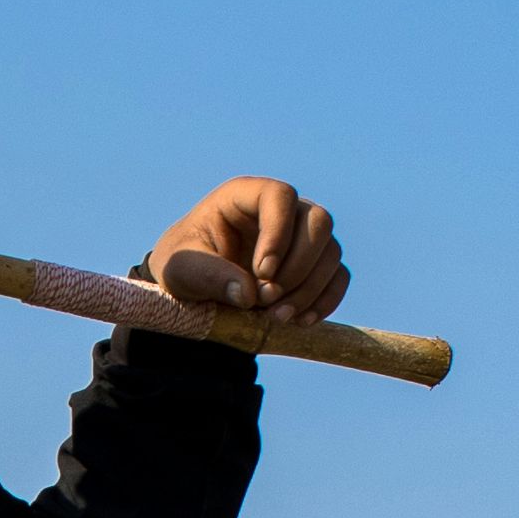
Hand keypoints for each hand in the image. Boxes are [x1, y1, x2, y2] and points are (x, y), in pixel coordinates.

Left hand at [148, 176, 349, 325]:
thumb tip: (249, 293)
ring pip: (331, 251)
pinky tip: (300, 321)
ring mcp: (302, 236)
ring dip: (309, 289)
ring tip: (275, 317)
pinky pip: (338, 276)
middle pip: (318, 221)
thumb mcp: (180, 270)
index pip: (280, 196)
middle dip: (298, 266)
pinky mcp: (314, 265)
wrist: (192, 286)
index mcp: (244, 196)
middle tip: (267, 298)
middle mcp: (281, 210)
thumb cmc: (182, 265)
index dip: (278, 232)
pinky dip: (325, 300)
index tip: (261, 271)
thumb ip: (209, 276)